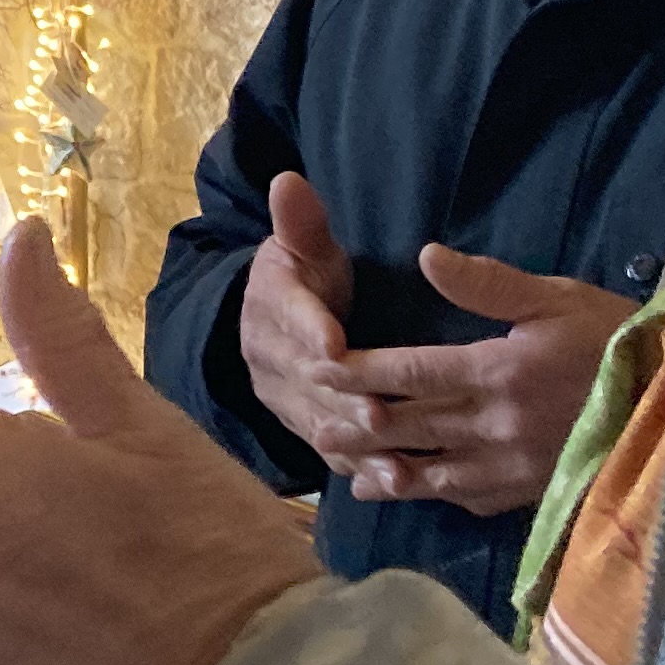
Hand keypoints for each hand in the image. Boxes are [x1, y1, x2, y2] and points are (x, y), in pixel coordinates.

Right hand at [237, 172, 409, 483]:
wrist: (284, 321)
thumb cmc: (309, 274)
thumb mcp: (306, 243)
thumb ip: (301, 220)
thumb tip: (288, 179)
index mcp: (268, 306)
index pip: (288, 317)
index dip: (311, 330)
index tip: (335, 344)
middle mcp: (267, 359)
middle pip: (306, 381)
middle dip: (344, 399)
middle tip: (383, 413)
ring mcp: (285, 399)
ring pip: (318, 424)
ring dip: (356, 444)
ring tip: (396, 461)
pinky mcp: (306, 429)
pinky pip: (332, 453)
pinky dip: (363, 470)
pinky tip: (396, 485)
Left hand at [320, 247, 640, 515]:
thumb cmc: (616, 339)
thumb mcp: (556, 299)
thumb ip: (488, 284)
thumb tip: (426, 257)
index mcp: (497, 372)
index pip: (408, 373)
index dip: (359, 371)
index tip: (319, 366)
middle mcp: (496, 426)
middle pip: (408, 426)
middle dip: (357, 423)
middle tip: (311, 420)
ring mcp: (512, 468)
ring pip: (430, 474)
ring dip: (384, 470)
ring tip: (345, 468)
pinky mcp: (530, 492)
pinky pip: (468, 500)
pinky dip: (432, 495)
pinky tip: (408, 490)